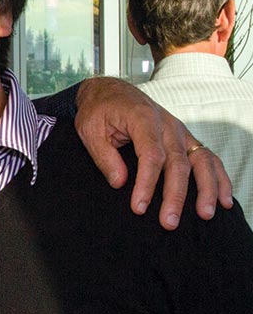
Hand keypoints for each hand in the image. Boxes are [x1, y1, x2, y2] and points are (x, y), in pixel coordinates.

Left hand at [73, 77, 233, 228]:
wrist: (110, 91)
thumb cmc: (98, 111)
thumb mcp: (89, 129)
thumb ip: (105, 156)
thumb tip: (120, 183)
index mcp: (143, 119)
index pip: (151, 155)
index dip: (146, 183)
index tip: (139, 207)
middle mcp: (168, 125)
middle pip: (178, 163)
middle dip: (175, 195)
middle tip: (169, 222)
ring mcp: (180, 131)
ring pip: (201, 161)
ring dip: (206, 189)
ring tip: (205, 215)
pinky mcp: (185, 139)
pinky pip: (208, 158)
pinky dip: (219, 178)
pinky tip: (224, 199)